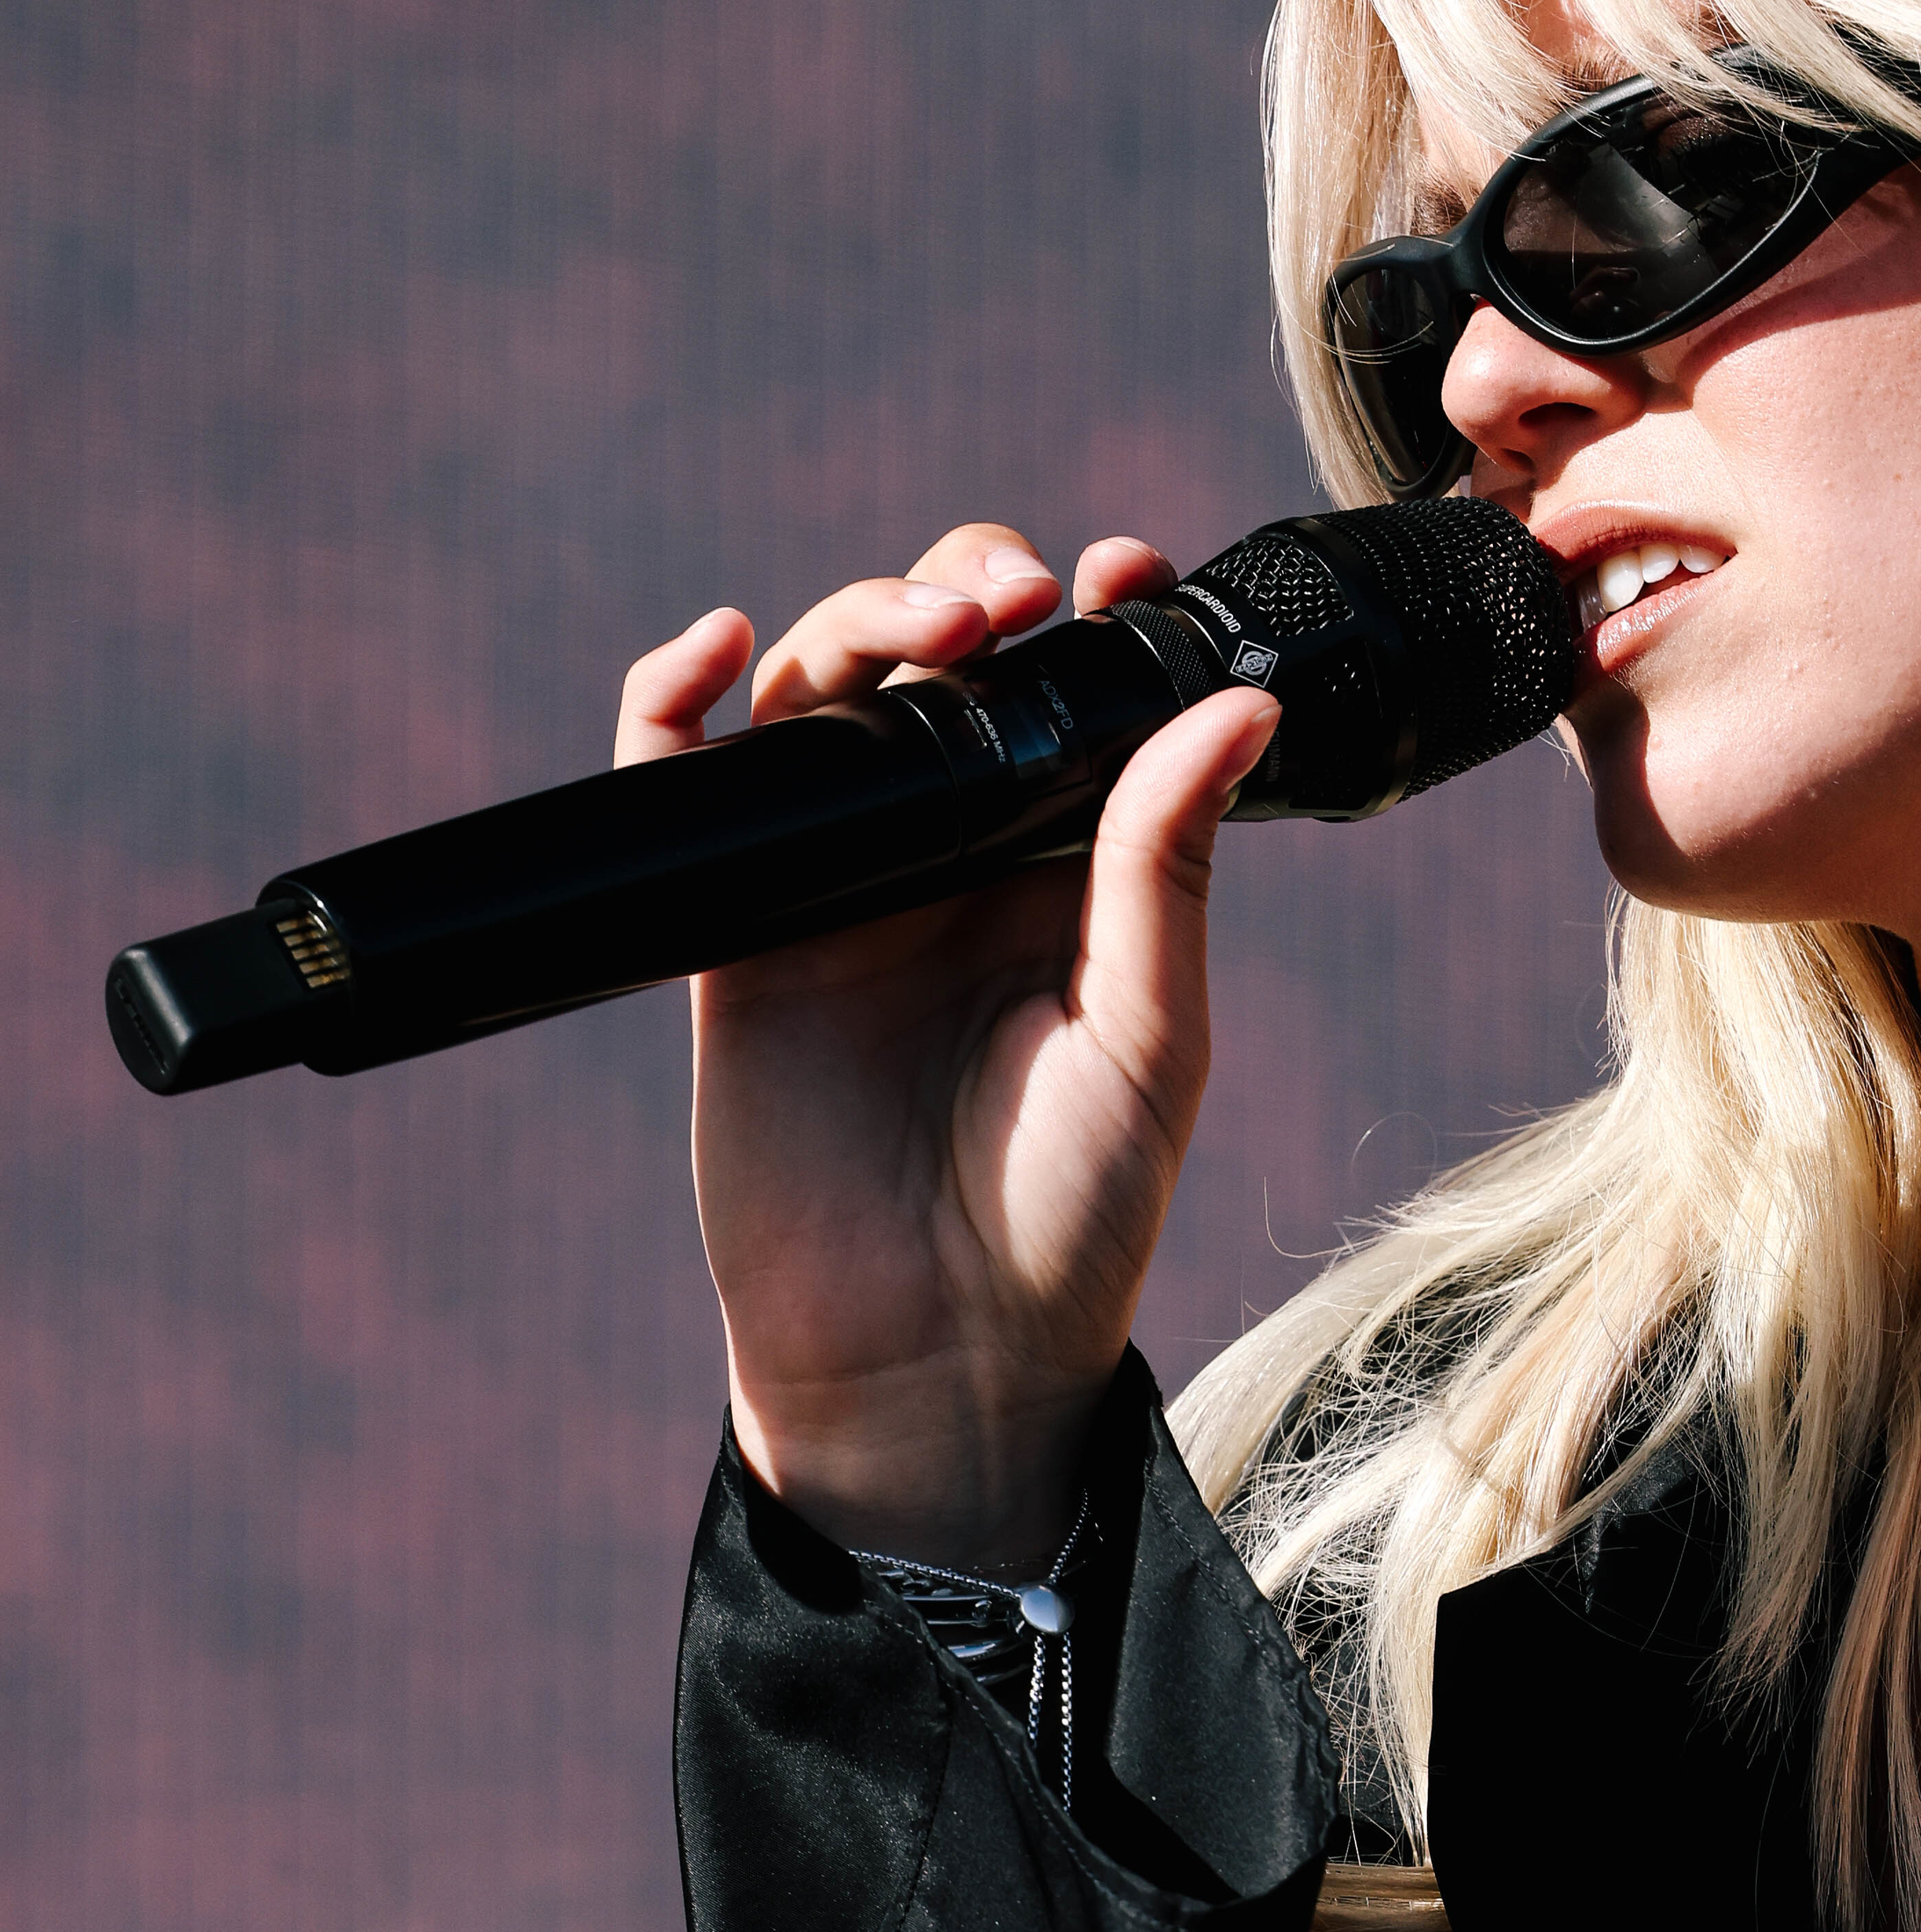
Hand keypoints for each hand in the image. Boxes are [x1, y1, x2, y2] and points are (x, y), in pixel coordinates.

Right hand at [618, 519, 1279, 1562]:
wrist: (932, 1358)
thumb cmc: (1065, 1216)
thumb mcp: (1150, 1034)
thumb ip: (1168, 865)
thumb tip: (1235, 702)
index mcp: (1070, 865)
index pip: (1076, 691)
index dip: (1095, 611)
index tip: (1125, 572)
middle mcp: (952, 853)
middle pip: (938, 657)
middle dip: (966, 590)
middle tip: (1008, 604)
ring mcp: (835, 882)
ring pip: (820, 692)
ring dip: (859, 619)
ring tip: (925, 630)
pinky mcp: (730, 931)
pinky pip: (684, 784)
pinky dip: (673, 700)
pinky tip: (712, 650)